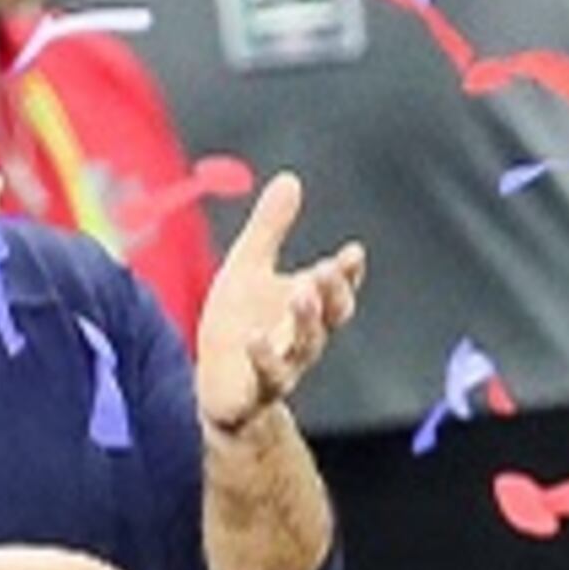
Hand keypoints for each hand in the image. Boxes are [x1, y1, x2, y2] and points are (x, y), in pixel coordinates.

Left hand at [193, 173, 362, 436]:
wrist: (216, 385)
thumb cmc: (238, 323)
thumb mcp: (249, 267)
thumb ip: (271, 228)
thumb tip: (290, 178)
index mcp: (306, 307)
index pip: (336, 289)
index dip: (347, 274)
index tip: (352, 253)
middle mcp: (303, 338)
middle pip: (330, 318)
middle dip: (332, 294)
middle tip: (326, 270)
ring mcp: (285, 366)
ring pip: (306, 347)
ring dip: (308, 321)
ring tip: (302, 293)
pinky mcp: (257, 390)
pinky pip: (269, 377)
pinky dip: (265, 359)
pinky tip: (257, 339)